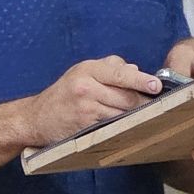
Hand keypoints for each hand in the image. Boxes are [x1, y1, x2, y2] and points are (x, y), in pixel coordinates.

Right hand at [22, 56, 162, 147]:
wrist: (36, 117)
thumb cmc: (64, 93)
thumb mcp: (82, 72)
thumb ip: (109, 67)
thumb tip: (136, 70)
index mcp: (88, 69)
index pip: (120, 74)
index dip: (141, 80)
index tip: (156, 85)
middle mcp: (86, 86)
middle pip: (125, 96)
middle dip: (142, 101)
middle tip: (155, 104)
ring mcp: (85, 108)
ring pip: (121, 112)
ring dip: (134, 115)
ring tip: (141, 115)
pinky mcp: (85, 126)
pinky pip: (112, 125)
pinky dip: (121, 125)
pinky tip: (126, 125)